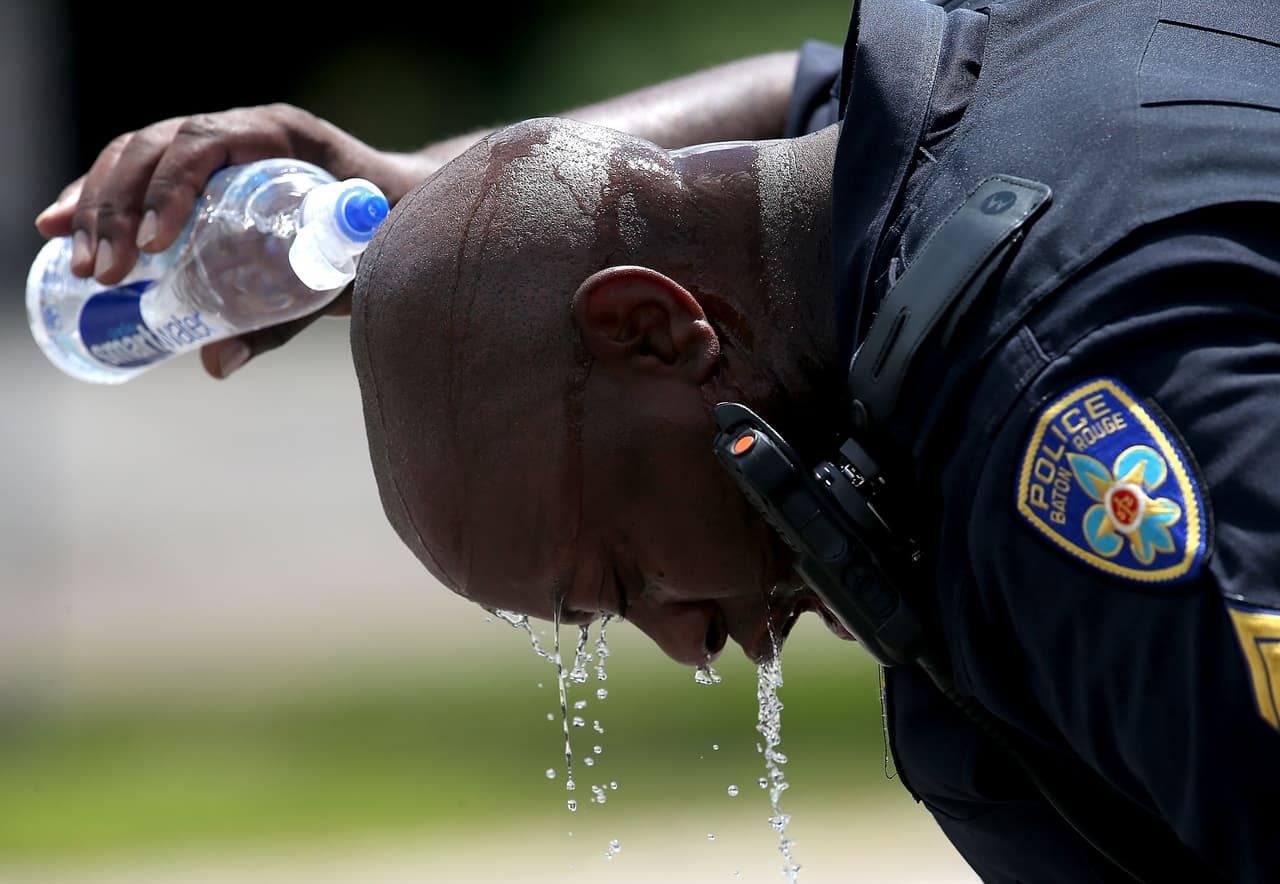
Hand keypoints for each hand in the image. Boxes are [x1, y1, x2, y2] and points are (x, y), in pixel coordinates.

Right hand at [34, 103, 431, 377]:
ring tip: (82, 268)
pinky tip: (58, 229)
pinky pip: (138, 172)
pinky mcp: (202, 171)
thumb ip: (290, 318)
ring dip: (97, 207)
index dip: (168, 188)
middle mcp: (242, 130)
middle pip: (155, 148)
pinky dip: (96, 198)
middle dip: (116, 207)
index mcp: (282, 136)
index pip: (205, 143)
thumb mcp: (349, 277)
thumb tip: (215, 364)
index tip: (153, 246)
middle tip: (104, 274)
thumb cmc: (388, 237)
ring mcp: (219, 145)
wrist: (406, 207)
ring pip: (135, 155)